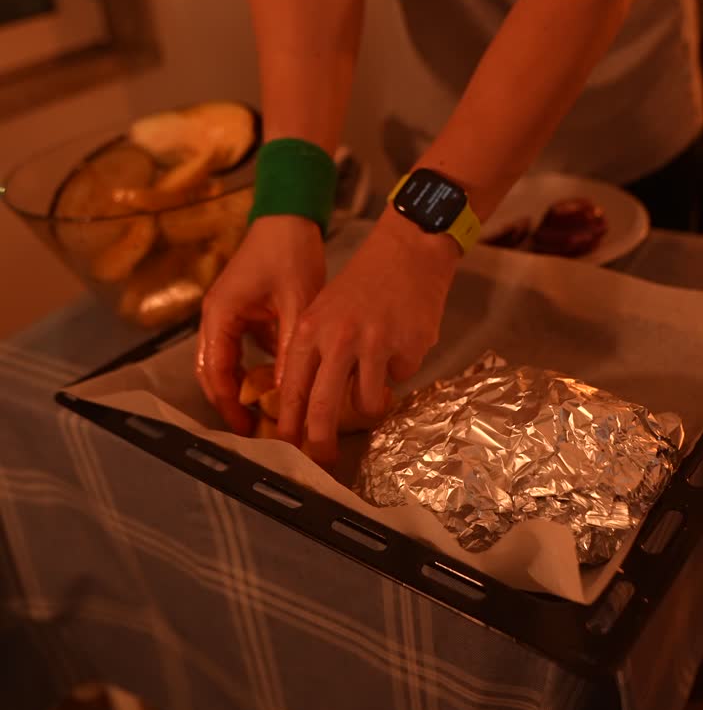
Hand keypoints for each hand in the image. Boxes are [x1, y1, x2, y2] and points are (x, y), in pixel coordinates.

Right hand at [196, 216, 325, 432]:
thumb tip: (285, 394)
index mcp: (220, 315)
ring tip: (262, 413)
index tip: (250, 429)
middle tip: (255, 430)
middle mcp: (214, 317)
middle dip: (229, 402)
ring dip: (237, 387)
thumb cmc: (290, 254)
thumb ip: (287, 348)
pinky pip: (236, 349)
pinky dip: (248, 369)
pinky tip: (273, 383)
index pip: (217, 373)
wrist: (289, 217)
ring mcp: (224, 314)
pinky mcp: (238, 311)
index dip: (230, 405)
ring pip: (220, 362)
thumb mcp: (295, 304)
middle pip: (210, 372)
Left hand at [278, 210, 459, 462]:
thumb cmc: (364, 282)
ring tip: (378, 375)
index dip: (289, 425)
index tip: (287, 449)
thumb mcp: (324, 310)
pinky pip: (399, 377)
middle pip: (323, 407)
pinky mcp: (408, 346)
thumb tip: (308, 405)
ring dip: (372, 402)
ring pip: (367, 402)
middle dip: (321, 442)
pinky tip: (402, 338)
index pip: (292, 389)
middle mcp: (338, 338)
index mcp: (310, 329)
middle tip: (324, 460)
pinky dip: (400, 367)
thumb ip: (314, 352)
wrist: (409, 249)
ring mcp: (375, 344)